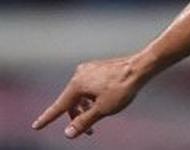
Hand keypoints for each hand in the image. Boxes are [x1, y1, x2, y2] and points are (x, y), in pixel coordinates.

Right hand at [31, 55, 147, 137]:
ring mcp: (90, 69)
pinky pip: (90, 86)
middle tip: (88, 132)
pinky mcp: (99, 68)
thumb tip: (68, 133)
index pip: (59, 106)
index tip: (36, 126)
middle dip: (77, 117)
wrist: (141, 67)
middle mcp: (80, 74)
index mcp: (77, 84)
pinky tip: (103, 102)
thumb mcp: (102, 110)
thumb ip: (83, 122)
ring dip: (86, 108)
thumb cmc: (122, 88)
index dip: (47, 118)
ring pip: (81, 94)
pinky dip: (92, 97)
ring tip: (98, 117)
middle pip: (72, 101)